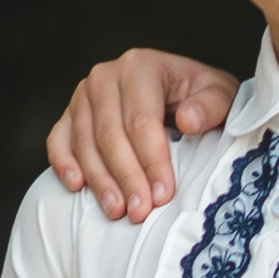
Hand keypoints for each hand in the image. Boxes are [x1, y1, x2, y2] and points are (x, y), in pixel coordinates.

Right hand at [47, 48, 239, 224]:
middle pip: (110, 134)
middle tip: (139, 211)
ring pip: (84, 142)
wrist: (178, 88)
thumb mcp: (219, 95)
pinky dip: (64, 164)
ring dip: (99, 180)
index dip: (152, 161)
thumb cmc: (198, 96)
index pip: (142, 120)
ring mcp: (83, 95)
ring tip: (116, 210)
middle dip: (126, 177)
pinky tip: (77, 186)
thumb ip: (210, 105)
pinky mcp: (69, 114)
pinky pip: (58, 140)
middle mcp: (106, 77)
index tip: (163, 195)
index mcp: (141, 66)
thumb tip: (188, 120)